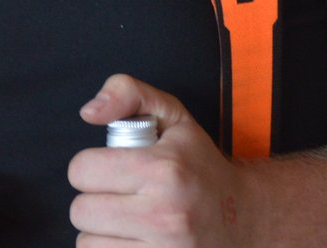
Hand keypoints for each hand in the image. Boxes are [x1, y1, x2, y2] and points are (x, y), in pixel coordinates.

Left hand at [69, 73, 247, 246]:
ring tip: (126, 221)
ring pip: (88, 245)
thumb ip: (126, 92)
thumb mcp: (171, 115)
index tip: (108, 169)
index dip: (88, 167)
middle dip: (93, 201)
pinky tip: (132, 240)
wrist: (245, 218)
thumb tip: (89, 112)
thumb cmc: (200, 166)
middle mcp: (166, 215)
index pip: (82, 171)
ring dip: (100, 233)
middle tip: (118, 196)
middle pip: (80, 212)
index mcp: (164, 171)